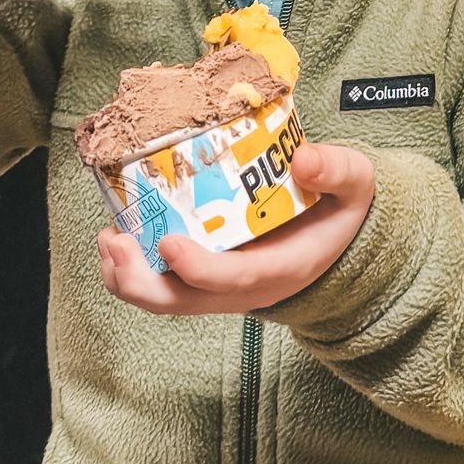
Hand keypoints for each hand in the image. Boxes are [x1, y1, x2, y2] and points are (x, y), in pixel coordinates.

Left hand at [97, 142, 375, 315]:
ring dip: (128, 278)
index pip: (235, 281)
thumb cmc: (340, 209)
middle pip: (184, 303)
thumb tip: (304, 160)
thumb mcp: (356, 184)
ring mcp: (221, 289)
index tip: (169, 242)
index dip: (198, 268)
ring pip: (166, 301)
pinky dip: (133, 270)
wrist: (338, 239)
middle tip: (115, 241)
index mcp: (282, 269)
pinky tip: (119, 236)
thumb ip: (336, 171)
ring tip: (108, 239)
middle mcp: (246, 289)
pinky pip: (163, 286)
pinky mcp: (205, 279)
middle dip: (141, 281)